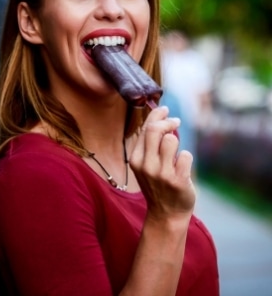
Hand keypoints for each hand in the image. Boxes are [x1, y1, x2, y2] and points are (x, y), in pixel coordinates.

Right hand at [129, 106, 195, 222]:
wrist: (166, 213)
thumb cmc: (157, 184)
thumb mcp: (146, 164)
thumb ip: (149, 144)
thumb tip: (160, 118)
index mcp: (136, 159)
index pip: (145, 128)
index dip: (157, 115)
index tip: (165, 109)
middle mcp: (146, 165)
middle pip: (156, 130)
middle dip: (168, 122)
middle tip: (176, 122)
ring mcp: (161, 174)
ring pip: (171, 140)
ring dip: (176, 142)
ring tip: (175, 153)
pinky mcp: (177, 180)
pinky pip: (186, 155)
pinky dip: (186, 158)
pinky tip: (182, 167)